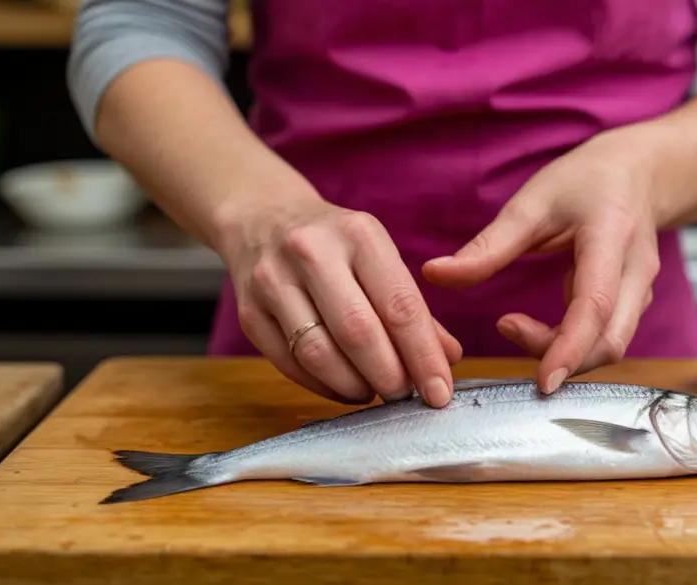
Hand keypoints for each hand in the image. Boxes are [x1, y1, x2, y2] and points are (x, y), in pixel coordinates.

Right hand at [218, 190, 461, 406]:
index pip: (399, 305)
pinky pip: (289, 364)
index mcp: (358, 234)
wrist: (262, 217)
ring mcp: (273, 281)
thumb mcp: (378, 256)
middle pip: (358, 332)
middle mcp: (312, 252)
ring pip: (318, 353)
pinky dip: (322, 386)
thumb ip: (414, 308)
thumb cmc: (334, 243)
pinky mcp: (249, 312)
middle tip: (406, 396)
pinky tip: (342, 386)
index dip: (423, 356)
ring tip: (374, 391)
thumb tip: (448, 358)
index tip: (440, 392)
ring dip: (354, 385)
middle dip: (389, 376)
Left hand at [422, 124, 661, 392]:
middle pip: (611, 340)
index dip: (570, 348)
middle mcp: (637, 269)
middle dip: (563, 358)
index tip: (543, 380)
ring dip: (564, 353)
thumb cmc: (584, 181)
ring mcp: (642, 289)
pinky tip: (539, 329)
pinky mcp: (634, 302)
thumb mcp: (532, 202)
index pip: (596, 305)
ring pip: (612, 345)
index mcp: (612, 237)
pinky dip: (573, 346)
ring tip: (515, 326)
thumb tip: (433, 274)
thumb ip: (487, 246)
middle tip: (507, 331)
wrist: (639, 172)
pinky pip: (607, 338)